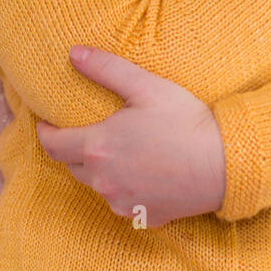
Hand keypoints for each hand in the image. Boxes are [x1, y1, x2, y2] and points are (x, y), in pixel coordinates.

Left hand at [35, 45, 226, 227]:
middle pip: (72, 166)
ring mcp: (122, 203)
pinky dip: (123, 188)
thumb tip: (73, 53)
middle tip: (86, 132)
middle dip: (73, 149)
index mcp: (97, 148)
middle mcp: (103, 181)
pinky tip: (142, 173)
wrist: (225, 164)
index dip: (45, 133)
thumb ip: (105, 69)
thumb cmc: (185, 121)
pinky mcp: (142, 217)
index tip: (45, 124)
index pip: (53, 145)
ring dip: (98, 169)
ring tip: (116, 151)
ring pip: (96, 185)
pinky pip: (121, 202)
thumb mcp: (146, 86)